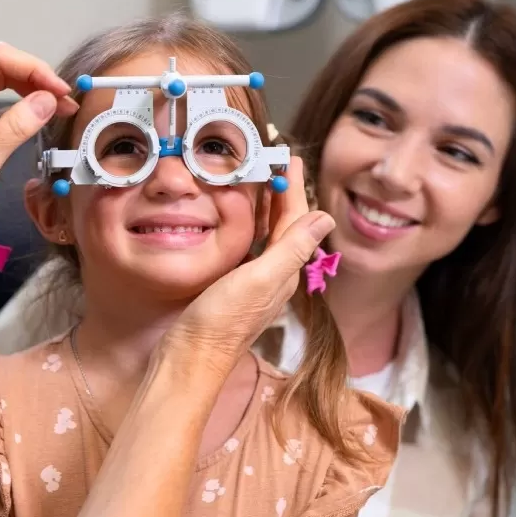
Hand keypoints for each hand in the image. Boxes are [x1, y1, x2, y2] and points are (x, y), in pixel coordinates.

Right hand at [163, 157, 335, 379]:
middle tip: (276, 161)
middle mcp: (273, 276)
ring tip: (259, 181)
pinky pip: (248, 248)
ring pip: (267, 236)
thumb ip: (291, 249)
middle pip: (284, 226)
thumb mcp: (259, 280)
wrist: (191, 359)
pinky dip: (247, 227)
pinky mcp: (232, 289)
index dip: (294, 188)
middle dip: (283, 193)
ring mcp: (253, 283)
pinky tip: (236, 221)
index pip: (295, 220)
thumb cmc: (222, 321)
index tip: (291, 157)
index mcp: (283, 271)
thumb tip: (325, 216)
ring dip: (266, 208)